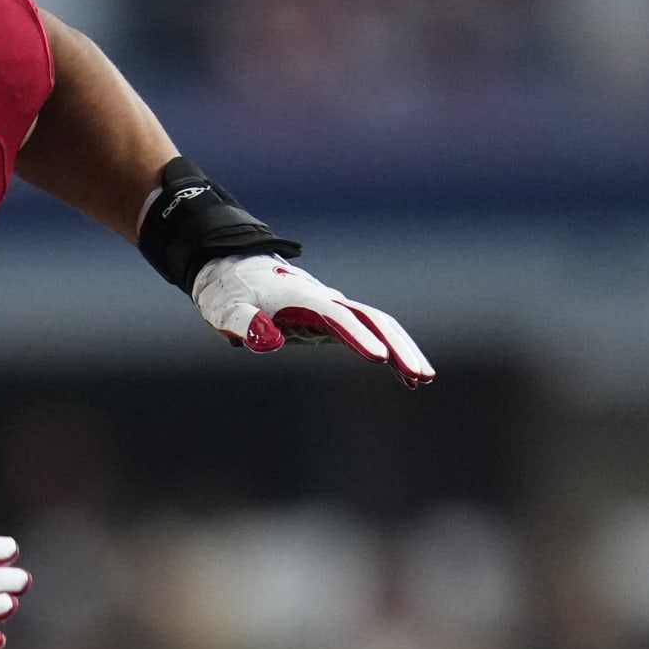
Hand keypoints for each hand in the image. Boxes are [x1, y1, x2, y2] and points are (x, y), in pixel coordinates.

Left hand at [191, 254, 434, 387]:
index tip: (380, 359)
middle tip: (420, 375)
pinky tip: (406, 379)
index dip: (358, 336)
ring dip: (403, 349)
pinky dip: (390, 351)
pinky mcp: (331, 320)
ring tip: (422, 379)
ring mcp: (330, 309)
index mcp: (301, 298)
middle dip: (398, 346)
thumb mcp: (226, 309)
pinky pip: (369, 333)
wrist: (230, 269)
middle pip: (372, 319)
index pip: (336, 317)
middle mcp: (323, 300)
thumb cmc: (227, 292)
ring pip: (378, 324)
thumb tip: (272, 340)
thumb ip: (246, 324)